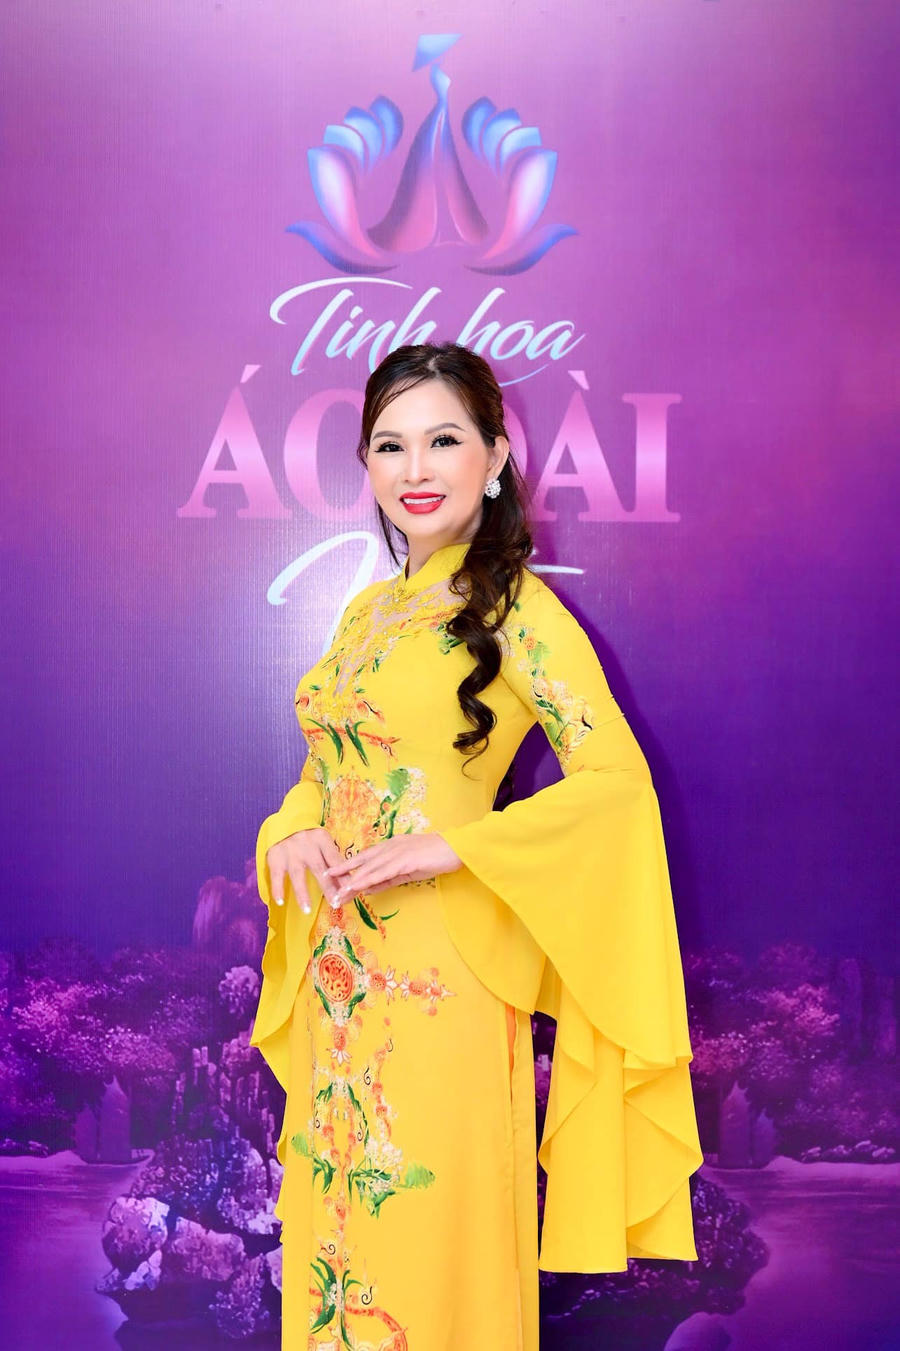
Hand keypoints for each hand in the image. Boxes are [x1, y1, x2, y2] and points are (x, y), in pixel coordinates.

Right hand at [265, 827, 343, 914]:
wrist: (284, 823)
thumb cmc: (310, 839)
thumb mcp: (323, 843)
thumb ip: (333, 860)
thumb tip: (347, 885)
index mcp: (322, 840)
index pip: (335, 860)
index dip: (343, 877)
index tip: (349, 892)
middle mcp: (306, 844)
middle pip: (319, 868)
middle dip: (328, 887)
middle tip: (335, 904)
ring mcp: (290, 851)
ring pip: (297, 874)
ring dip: (302, 893)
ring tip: (307, 910)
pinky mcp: (275, 857)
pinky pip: (277, 875)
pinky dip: (278, 888)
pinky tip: (280, 901)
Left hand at [322, 832, 462, 907]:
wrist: (454, 849)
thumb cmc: (433, 858)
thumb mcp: (408, 870)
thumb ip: (388, 879)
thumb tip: (369, 889)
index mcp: (390, 847)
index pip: (364, 858)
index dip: (347, 866)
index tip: (332, 874)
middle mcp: (390, 848)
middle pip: (362, 863)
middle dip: (343, 873)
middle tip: (327, 883)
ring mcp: (396, 853)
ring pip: (369, 869)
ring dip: (352, 881)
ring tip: (338, 891)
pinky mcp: (404, 861)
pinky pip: (382, 872)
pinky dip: (368, 880)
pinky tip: (357, 886)